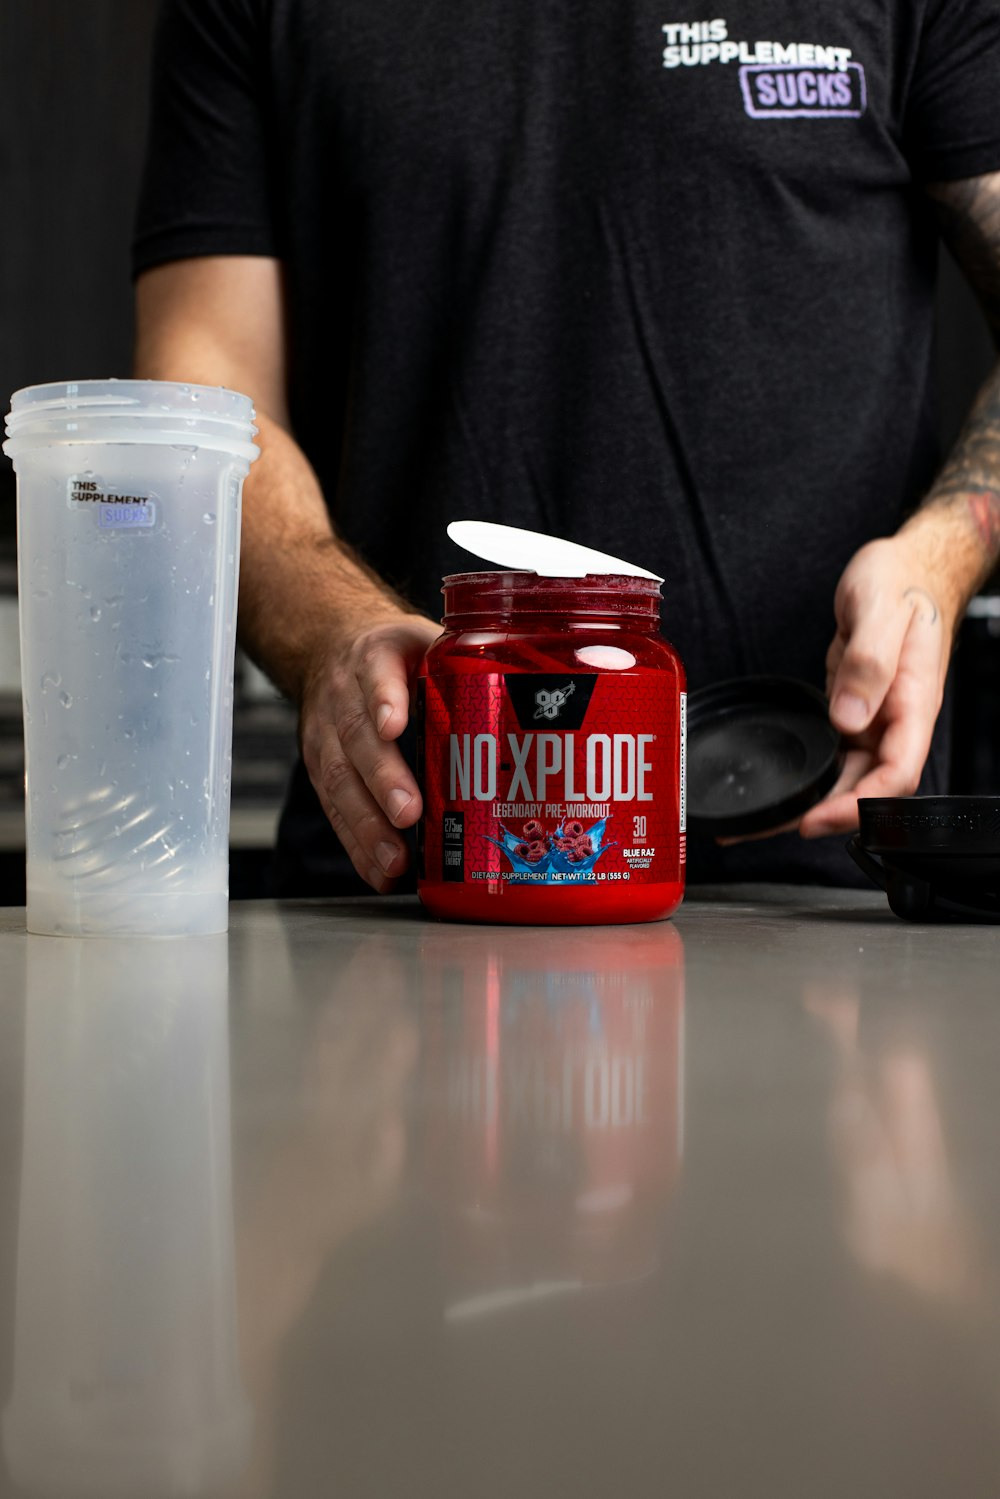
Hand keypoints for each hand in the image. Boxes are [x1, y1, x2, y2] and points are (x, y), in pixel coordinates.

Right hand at [300, 613, 441, 889]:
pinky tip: (381, 873)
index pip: (378, 673)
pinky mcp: (320, 769)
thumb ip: (466, 662)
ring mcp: (325, 734)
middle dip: (384, 779)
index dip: (385, 699)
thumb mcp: (422, 639)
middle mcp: (343, 695)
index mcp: (375, 656)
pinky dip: (358, 845)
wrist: (328, 647)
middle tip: (410, 813)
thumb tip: (542, 695)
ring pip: (339, 780)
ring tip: (395, 860)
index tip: (395, 726)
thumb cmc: (393, 654)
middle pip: (357, 738)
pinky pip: (334, 809)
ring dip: (368, 825)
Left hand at [799, 535, 959, 838]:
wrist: (905, 565)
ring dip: (812, 802)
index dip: (861, 805)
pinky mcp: (853, 710)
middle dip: (827, 815)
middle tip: (775, 826)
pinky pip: (834, 754)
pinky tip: (780, 786)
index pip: (897, 773)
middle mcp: (895, 718)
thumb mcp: (880, 608)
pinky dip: (809, 776)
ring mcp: (875, 718)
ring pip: (848, 777)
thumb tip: (849, 716)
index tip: (819, 817)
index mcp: (912, 702)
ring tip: (761, 820)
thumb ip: (868, 662)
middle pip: (869, 787)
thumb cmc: (901, 579)